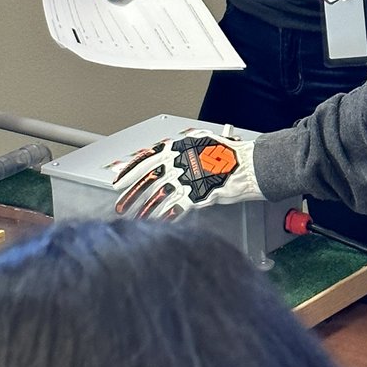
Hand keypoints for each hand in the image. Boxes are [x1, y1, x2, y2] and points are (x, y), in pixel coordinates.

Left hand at [112, 129, 262, 219]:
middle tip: (120, 205)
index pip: (147, 157)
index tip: (118, 180)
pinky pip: (177, 206)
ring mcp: (189, 177)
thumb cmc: (226, 155)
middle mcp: (181, 160)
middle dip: (132, 193)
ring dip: (146, 209)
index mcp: (179, 146)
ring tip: (136, 219)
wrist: (248, 165)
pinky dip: (166, 215)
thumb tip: (159, 159)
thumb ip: (179, 152)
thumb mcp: (199, 144)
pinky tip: (159, 222)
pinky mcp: (199, 193)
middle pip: (149, 178)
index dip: (130, 170)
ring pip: (159, 195)